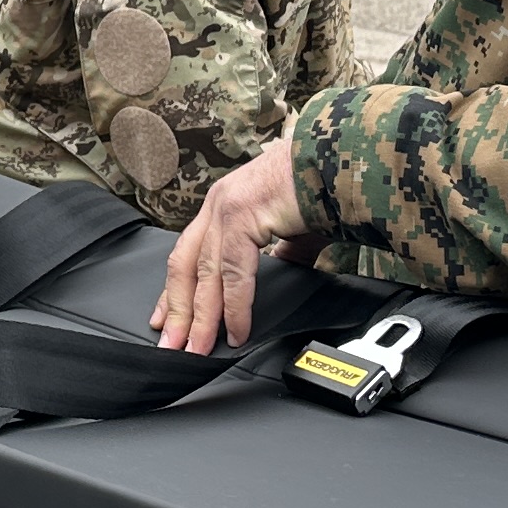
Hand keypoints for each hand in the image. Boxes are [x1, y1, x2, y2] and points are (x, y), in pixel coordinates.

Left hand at [151, 135, 306, 354]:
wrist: (344, 159)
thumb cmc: (324, 186)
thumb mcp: (294, 227)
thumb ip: (282, 251)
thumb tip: (281, 271)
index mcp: (225, 202)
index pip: (188, 252)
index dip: (174, 289)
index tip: (164, 317)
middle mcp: (218, 202)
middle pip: (185, 265)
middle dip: (177, 309)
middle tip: (171, 344)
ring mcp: (227, 207)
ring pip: (204, 273)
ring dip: (200, 316)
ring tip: (197, 348)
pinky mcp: (244, 215)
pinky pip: (233, 272)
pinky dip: (235, 306)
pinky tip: (236, 330)